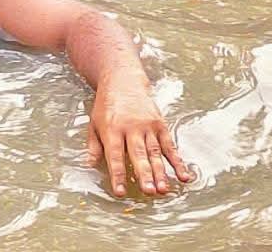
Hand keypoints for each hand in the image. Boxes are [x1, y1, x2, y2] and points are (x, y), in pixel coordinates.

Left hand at [86, 79, 192, 198]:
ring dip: (160, 172)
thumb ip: (94, 146)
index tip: (120, 192)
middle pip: (138, 154)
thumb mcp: (94, 122)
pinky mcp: (160, 124)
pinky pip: (170, 145)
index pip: (115, 155)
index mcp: (112, 129)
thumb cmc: (107, 105)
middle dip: (144, 174)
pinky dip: (177, 161)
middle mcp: (131, 128)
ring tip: (163, 189)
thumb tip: (88, 166)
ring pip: (155, 152)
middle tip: (149, 191)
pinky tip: (183, 175)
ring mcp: (147, 126)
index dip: (118, 174)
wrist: (123, 79)